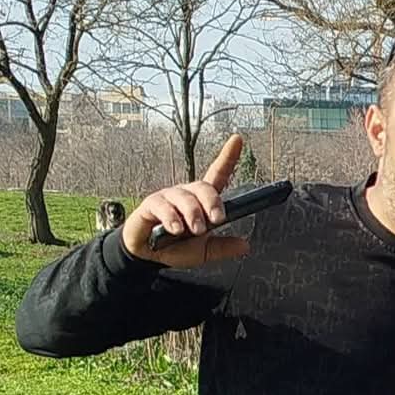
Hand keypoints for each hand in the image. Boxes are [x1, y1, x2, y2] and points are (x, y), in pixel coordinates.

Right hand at [120, 135, 251, 267]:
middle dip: (212, 202)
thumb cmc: (175, 246)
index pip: (217, 174)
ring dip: (193, 214)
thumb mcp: (204, 251)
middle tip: (217, 219)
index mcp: (202, 202)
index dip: (227, 157)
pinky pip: (163, 206)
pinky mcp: (151, 205)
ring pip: (185, 197)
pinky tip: (176, 229)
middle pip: (203, 186)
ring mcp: (168, 198)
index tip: (238, 140)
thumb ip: (223, 247)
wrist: (149, 255)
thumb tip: (245, 245)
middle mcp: (186, 195)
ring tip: (196, 230)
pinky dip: (172, 218)